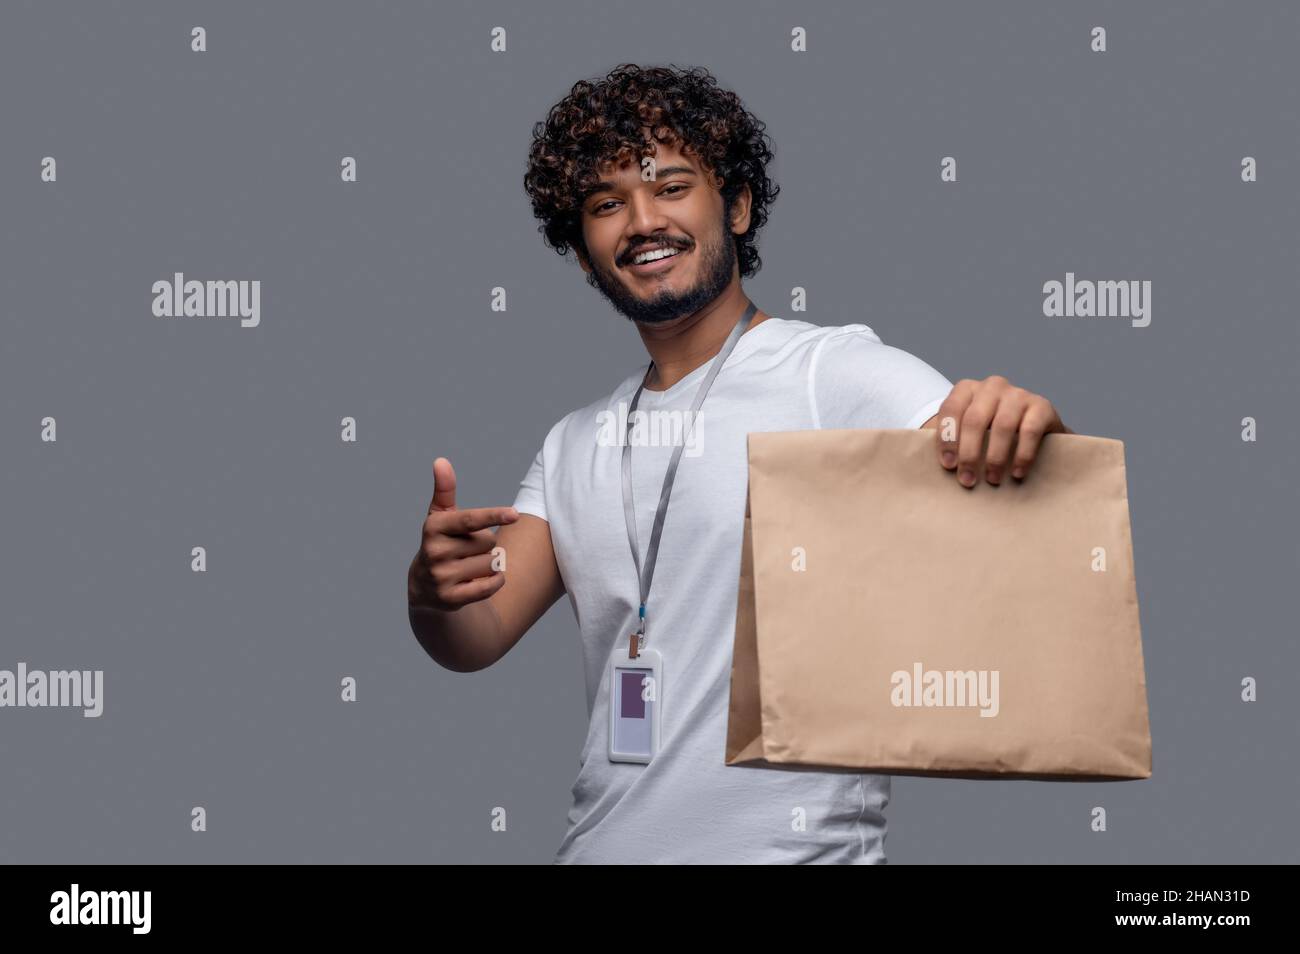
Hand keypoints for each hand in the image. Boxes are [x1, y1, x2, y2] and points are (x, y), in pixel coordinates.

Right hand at [409, 457, 518, 610]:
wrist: (424, 588)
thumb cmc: (441, 543)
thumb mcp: (441, 517)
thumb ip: (444, 490)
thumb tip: (441, 461)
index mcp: (433, 528)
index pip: (470, 520)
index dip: (494, 516)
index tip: (515, 514)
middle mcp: (434, 552)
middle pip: (488, 543)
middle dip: (487, 545)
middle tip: (469, 551)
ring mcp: (442, 577)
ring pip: (492, 563)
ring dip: (492, 563)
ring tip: (473, 565)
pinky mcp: (451, 599)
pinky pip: (492, 584)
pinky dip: (495, 580)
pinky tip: (482, 579)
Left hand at [926, 376, 1070, 486]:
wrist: (1033, 430)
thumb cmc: (988, 436)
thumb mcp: (967, 434)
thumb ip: (951, 444)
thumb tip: (935, 469)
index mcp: (967, 389)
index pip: (950, 409)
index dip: (947, 439)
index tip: (948, 466)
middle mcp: (992, 386)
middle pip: (974, 419)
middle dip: (969, 453)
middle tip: (967, 480)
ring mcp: (1018, 394)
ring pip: (1002, 425)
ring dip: (995, 457)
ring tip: (992, 480)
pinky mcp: (1041, 406)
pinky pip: (1030, 431)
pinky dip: (1022, 454)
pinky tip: (1017, 472)